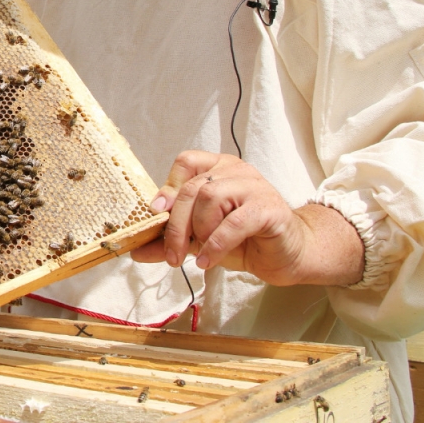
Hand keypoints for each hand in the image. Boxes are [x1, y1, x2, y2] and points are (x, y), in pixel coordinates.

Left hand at [130, 150, 363, 286]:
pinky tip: (208, 261)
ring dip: (198, 232)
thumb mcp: (200, 239)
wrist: (287, 256)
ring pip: (211, 197)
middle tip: (172, 254)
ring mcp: (255, 186)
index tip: (156, 215)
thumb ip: (170, 240)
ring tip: (197, 256)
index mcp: (218, 168)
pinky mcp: (269, 208)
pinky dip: (216, 243)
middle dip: (176, 224)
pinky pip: (234, 222)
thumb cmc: (243, 241)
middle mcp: (236, 170)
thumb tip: (135, 250)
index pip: (186, 162)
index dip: (168, 187)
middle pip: (194, 187)